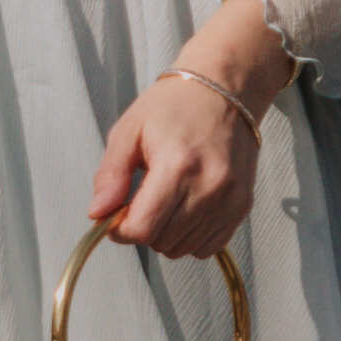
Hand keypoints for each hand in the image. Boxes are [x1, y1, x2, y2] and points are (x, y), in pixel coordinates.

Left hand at [86, 72, 260, 262]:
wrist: (225, 91)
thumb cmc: (175, 106)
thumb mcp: (130, 131)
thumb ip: (111, 175)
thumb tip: (98, 214)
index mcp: (178, 165)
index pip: (143, 228)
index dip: (120, 229)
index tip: (116, 215)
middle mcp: (209, 187)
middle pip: (162, 242)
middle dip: (143, 228)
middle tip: (142, 199)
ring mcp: (230, 200)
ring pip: (183, 249)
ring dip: (166, 234)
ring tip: (165, 200)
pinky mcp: (242, 207)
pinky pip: (207, 247)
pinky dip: (190, 237)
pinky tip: (185, 208)